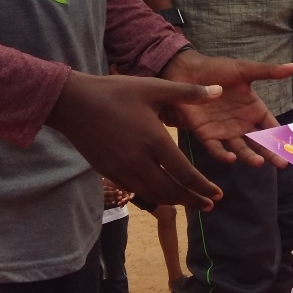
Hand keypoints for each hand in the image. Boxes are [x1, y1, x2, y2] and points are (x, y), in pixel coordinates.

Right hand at [47, 71, 227, 210]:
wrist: (72, 103)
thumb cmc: (115, 92)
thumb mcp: (153, 88)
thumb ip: (188, 92)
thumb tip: (219, 90)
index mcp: (154, 140)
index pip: (185, 173)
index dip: (203, 187)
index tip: (218, 194)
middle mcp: (139, 160)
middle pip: (171, 191)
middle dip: (193, 200)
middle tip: (209, 205)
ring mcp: (122, 169)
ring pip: (153, 194)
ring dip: (174, 200)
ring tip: (189, 201)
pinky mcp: (108, 172)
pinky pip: (135, 190)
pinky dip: (152, 195)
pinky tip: (161, 192)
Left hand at [160, 49, 292, 167]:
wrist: (188, 71)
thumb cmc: (218, 69)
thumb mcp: (245, 70)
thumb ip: (268, 72)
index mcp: (254, 110)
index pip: (271, 128)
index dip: (282, 138)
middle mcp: (242, 124)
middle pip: (260, 143)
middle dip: (271, 153)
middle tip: (282, 164)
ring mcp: (225, 132)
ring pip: (241, 149)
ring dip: (249, 157)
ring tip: (258, 162)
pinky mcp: (207, 135)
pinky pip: (216, 149)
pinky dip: (223, 156)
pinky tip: (231, 158)